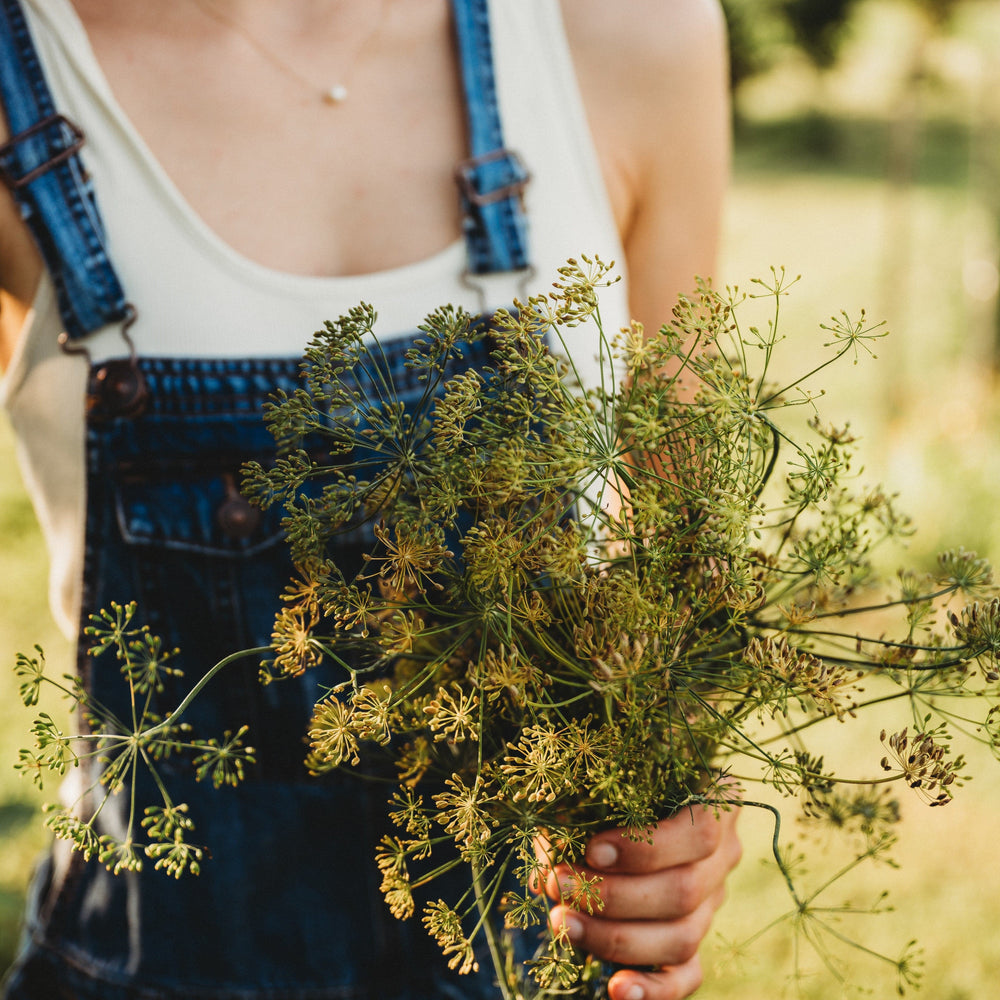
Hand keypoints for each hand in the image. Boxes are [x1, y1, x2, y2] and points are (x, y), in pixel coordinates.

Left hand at [546, 801, 741, 999]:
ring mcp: (713, 902)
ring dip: (616, 938)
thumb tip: (549, 869)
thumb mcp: (600, 784)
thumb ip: (580, 811)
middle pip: (685, 890)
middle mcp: (723, 854)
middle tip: (559, 885)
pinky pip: (687, 976)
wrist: (623, 805)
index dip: (646, 848)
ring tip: (563, 923)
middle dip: (613, 896)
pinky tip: (616, 989)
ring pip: (683, 937)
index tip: (591, 851)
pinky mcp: (696, 940)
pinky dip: (653, 989)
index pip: (701, 830)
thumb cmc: (608, 785)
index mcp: (715, 800)